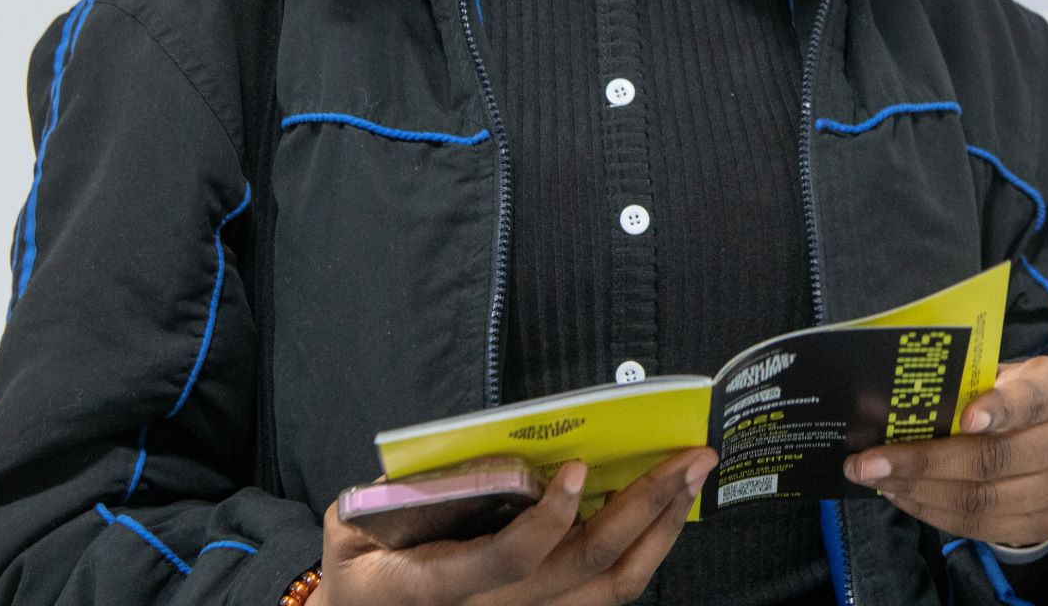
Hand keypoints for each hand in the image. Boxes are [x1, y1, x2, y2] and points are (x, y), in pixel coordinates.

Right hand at [313, 448, 714, 605]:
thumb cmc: (360, 560)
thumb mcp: (356, 521)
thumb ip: (412, 491)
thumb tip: (494, 455)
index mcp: (436, 587)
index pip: (508, 562)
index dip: (548, 521)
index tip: (578, 469)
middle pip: (582, 569)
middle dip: (643, 507)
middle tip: (687, 455)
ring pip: (610, 589)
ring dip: (660, 528)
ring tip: (691, 476)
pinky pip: (609, 593)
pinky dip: (648, 549)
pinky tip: (668, 508)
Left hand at [842, 357, 1047, 549]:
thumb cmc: (1009, 396)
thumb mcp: (997, 375)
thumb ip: (965, 384)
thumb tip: (894, 404)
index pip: (1032, 397)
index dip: (999, 407)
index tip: (963, 418)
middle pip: (994, 458)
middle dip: (925, 462)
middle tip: (871, 463)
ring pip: (982, 499)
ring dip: (920, 492)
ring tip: (879, 481)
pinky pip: (982, 526)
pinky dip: (935, 512)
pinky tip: (906, 497)